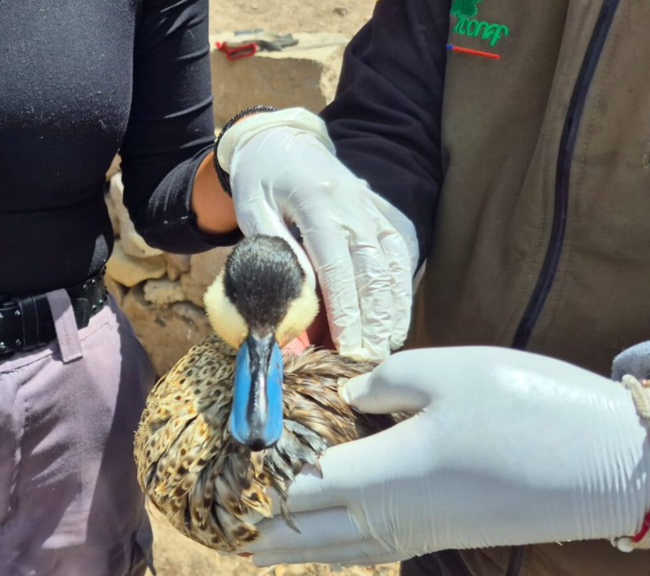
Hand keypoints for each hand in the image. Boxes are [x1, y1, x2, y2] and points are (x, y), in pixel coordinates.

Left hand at [219, 108, 418, 361]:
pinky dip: (401, 286)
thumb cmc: (260, 179)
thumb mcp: (251, 208)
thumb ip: (274, 247)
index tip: (346, 343)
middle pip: (371, 268)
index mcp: (316, 201)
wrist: (281, 140)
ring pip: (392, 262)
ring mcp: (371, 207)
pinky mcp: (380, 212)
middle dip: (373, 317)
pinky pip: (399, 251)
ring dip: (393, 307)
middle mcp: (352, 204)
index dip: (344, 308)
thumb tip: (296, 295)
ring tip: (387, 345)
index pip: (336, 263)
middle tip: (369, 359)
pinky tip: (397, 316)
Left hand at [244, 347, 649, 566]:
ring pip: (341, 549)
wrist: (609, 464)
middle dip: (266, 530)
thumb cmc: (525, 406)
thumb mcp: (445, 372)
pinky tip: (336, 548)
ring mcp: (421, 532)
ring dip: (298, 550)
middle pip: (310, 529)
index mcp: (378, 474)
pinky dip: (340, 552)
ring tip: (262, 555)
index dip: (257, 479)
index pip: (295, 483)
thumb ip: (381, 382)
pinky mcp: (446, 534)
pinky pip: (374, 551)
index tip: (223, 474)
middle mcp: (390, 514)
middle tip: (228, 533)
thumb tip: (342, 394)